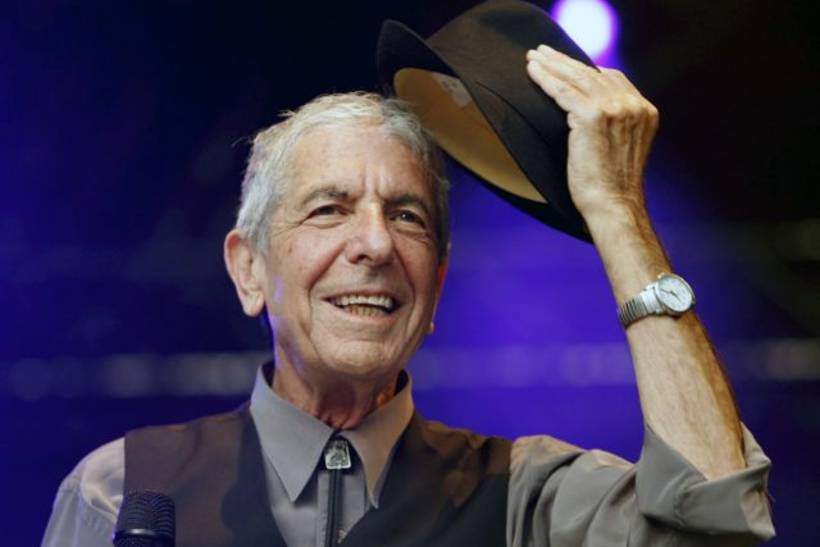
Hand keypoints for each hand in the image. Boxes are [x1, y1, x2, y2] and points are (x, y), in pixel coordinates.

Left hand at [525, 45, 658, 220]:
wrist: (613, 205)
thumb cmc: (610, 187)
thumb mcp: (621, 148)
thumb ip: (615, 125)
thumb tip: (587, 113)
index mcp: (644, 111)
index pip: (613, 78)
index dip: (587, 69)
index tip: (566, 64)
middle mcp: (632, 105)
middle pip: (593, 73)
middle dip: (564, 61)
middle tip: (543, 52)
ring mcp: (614, 108)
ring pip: (576, 78)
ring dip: (551, 65)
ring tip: (533, 58)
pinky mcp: (592, 116)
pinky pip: (563, 91)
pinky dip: (545, 80)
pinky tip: (532, 72)